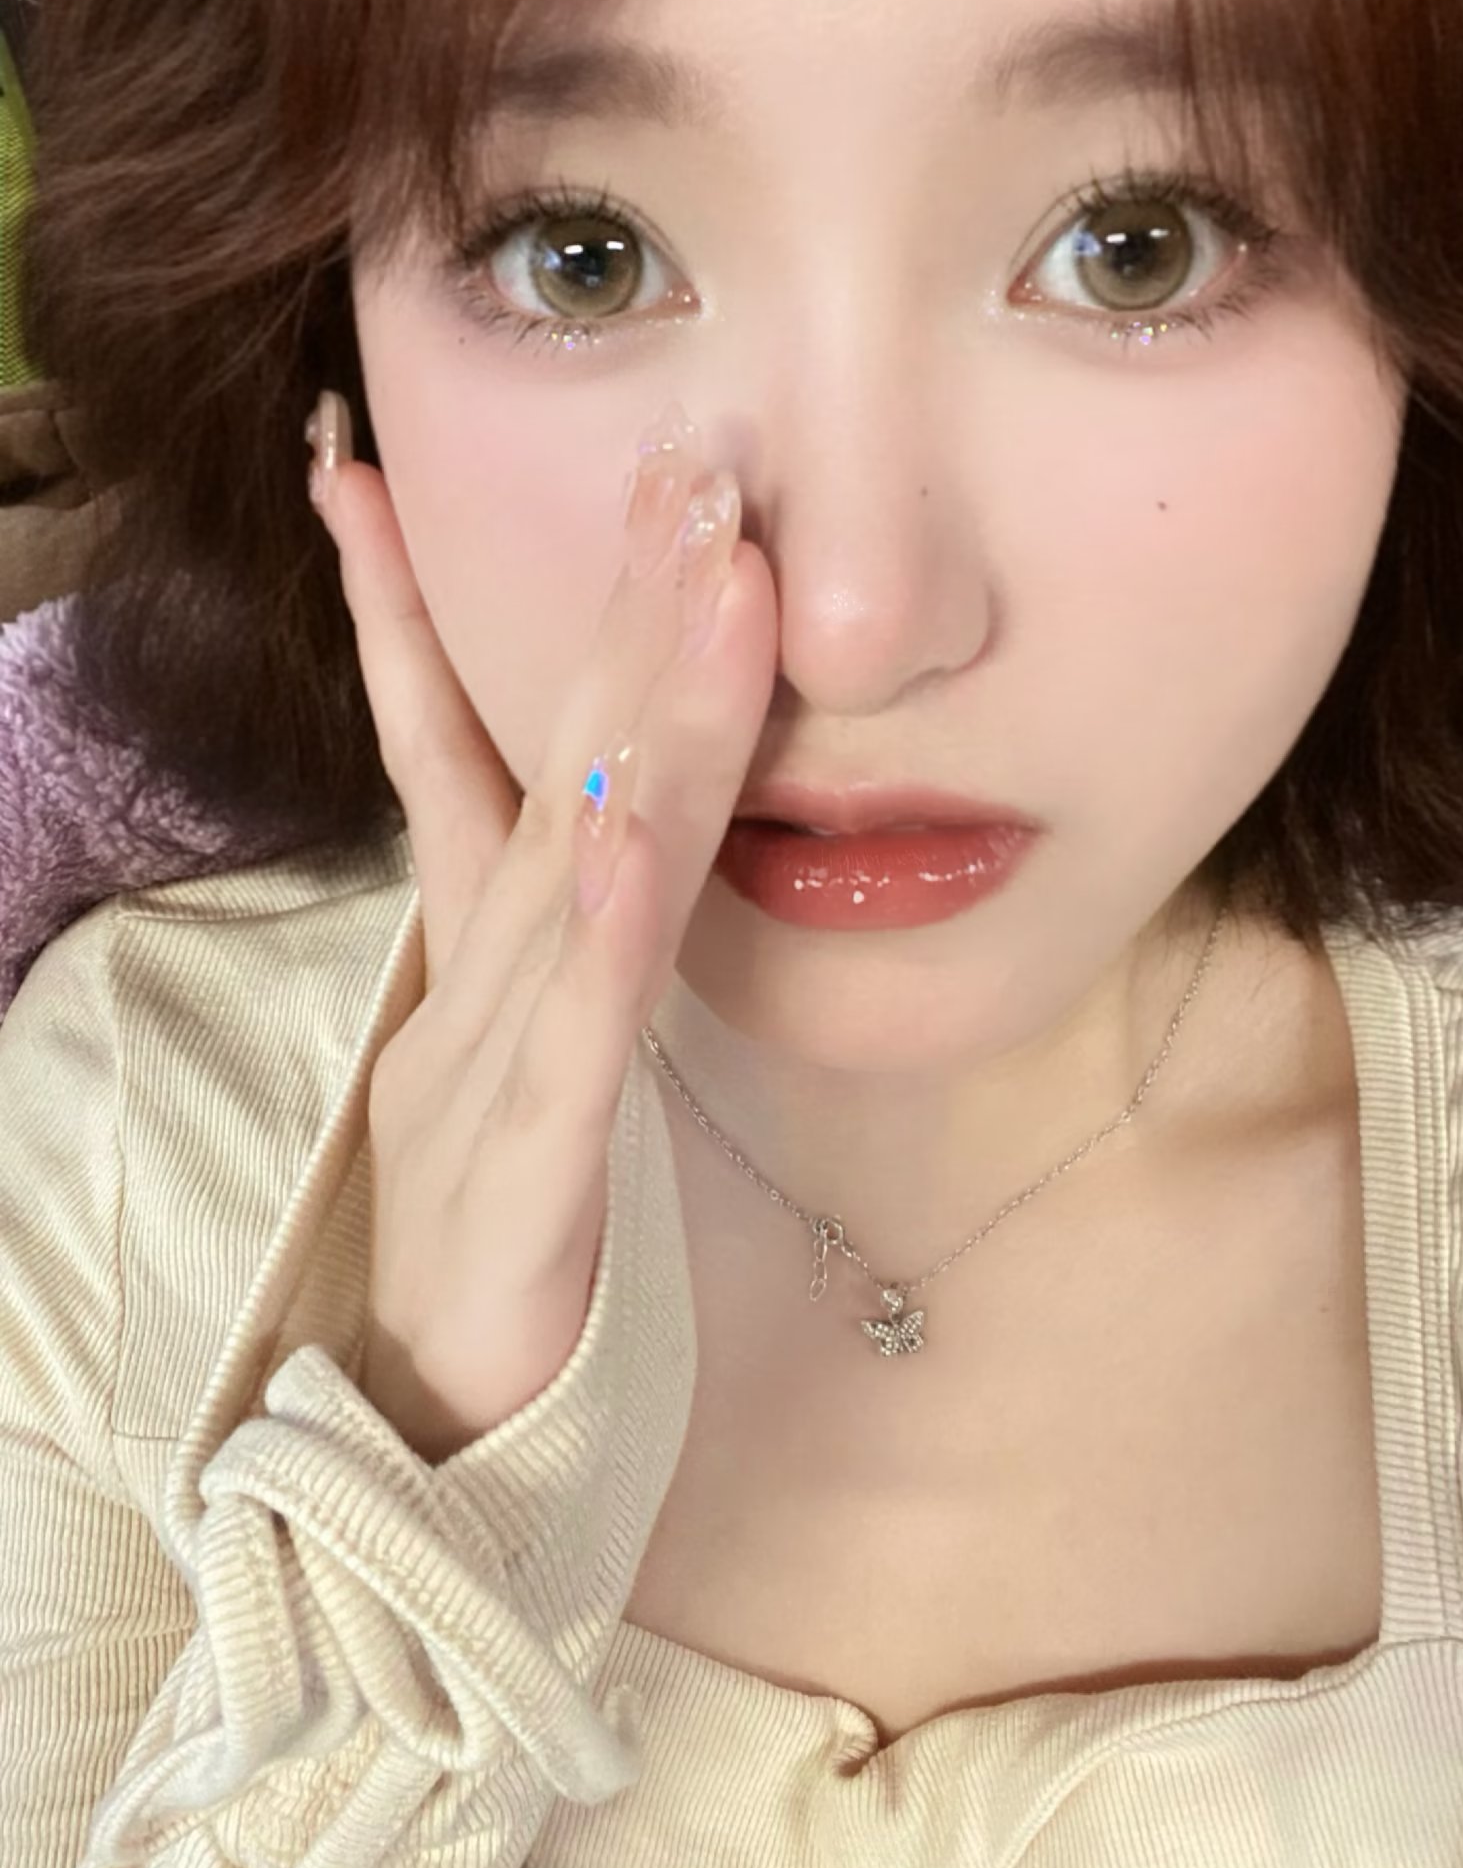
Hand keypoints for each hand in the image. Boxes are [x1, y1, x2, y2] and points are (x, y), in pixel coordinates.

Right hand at [305, 394, 777, 1463]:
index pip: (446, 740)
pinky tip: (630, 820)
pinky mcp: (529, 1163)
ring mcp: (500, 1058)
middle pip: (549, 760)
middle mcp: (487, 969)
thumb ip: (547, 931)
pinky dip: (601, 922)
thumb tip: (586, 810)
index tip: (361, 463)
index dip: (406, 601)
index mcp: (489, 939)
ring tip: (696, 568)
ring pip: (576, 861)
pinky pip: (578, 1028)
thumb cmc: (490, 1216)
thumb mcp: (511, 1044)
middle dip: (602, 602)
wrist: (431, 1417)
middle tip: (669, 451)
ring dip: (634, 711)